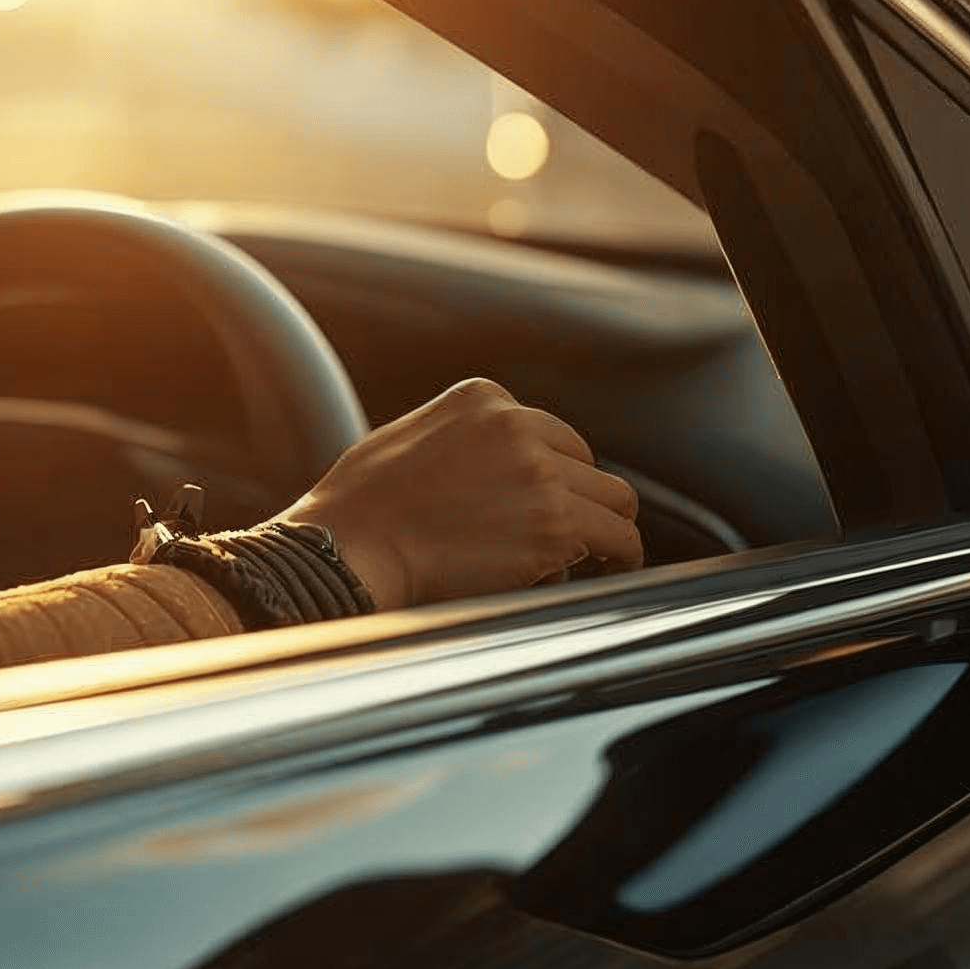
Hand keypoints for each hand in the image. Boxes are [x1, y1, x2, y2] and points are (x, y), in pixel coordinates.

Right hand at [279, 378, 640, 608]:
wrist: (348, 546)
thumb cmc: (359, 507)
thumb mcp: (409, 438)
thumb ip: (460, 441)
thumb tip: (491, 476)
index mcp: (482, 398)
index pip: (547, 432)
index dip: (547, 474)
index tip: (541, 502)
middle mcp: (518, 426)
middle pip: (584, 462)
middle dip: (576, 498)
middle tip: (565, 535)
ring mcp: (542, 474)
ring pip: (616, 499)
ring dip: (603, 527)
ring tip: (593, 555)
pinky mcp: (557, 524)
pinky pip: (621, 539)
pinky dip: (621, 557)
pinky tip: (607, 570)